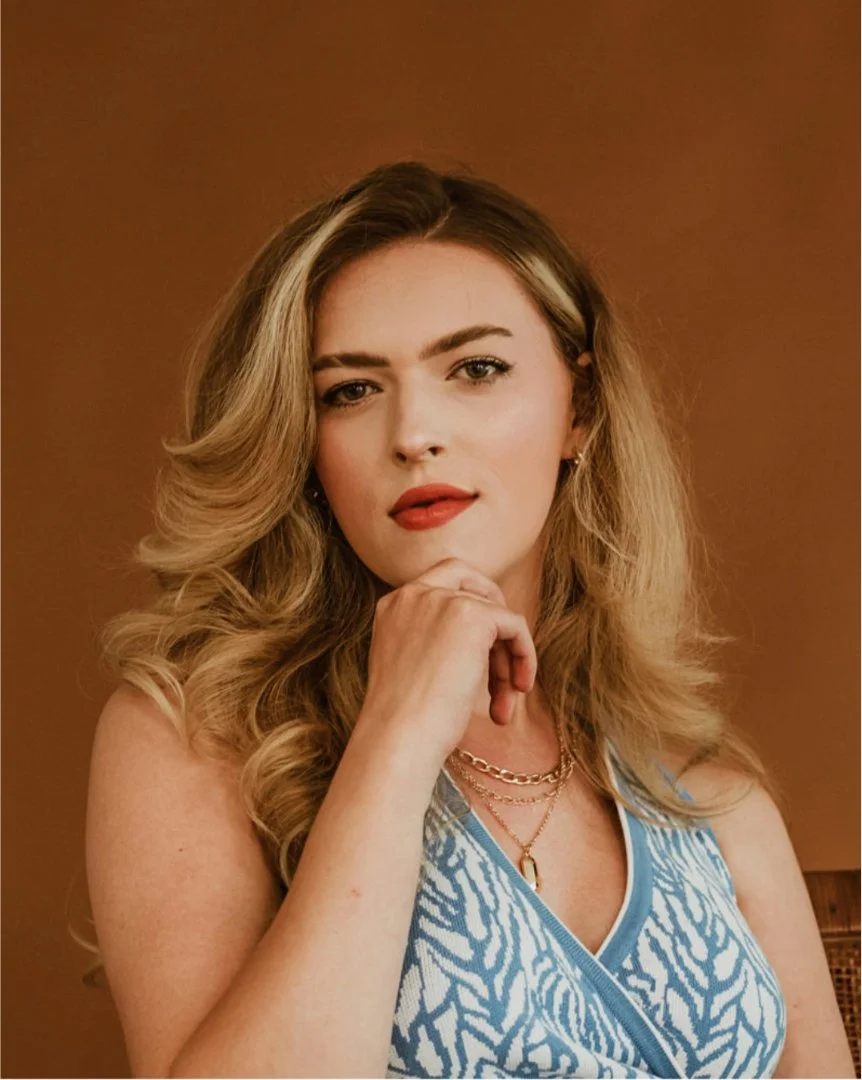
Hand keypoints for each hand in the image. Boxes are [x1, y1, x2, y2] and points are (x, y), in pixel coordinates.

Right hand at [355, 558, 537, 767]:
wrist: (399, 738)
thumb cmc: (404, 723)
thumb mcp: (412, 668)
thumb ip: (434, 642)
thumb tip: (481, 644)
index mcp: (393, 606)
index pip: (441, 582)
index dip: (469, 605)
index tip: (483, 645)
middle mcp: (414, 595)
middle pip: (471, 583)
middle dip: (494, 617)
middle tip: (508, 657)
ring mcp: (441, 599)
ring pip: (495, 613)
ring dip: (507, 658)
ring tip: (507, 702)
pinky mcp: (471, 614)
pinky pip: (514, 624)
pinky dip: (524, 655)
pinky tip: (518, 690)